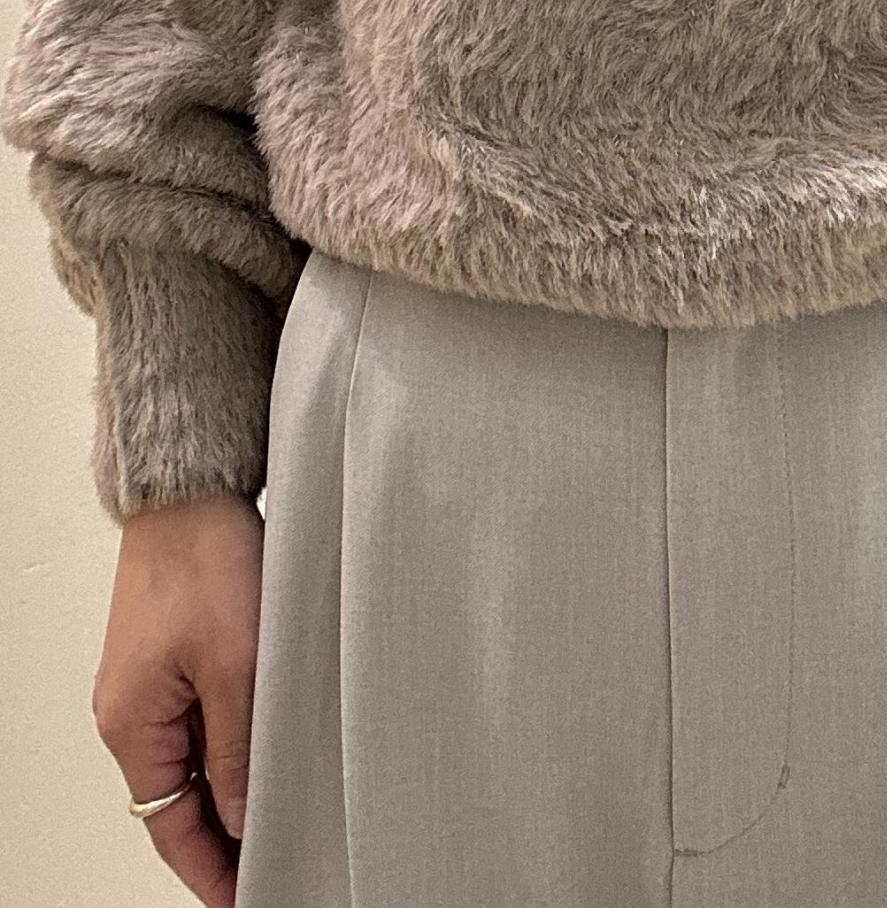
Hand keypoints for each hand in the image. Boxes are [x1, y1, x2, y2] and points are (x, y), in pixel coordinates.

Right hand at [92, 491, 264, 906]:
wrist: (194, 486)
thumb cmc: (204, 558)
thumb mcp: (236, 665)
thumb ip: (238, 748)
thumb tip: (240, 817)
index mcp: (132, 723)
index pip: (170, 826)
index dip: (212, 868)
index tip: (249, 895)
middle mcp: (135, 708)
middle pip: (181, 798)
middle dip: (227, 833)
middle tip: (279, 856)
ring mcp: (155, 679)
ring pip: (199, 756)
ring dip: (236, 782)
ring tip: (287, 808)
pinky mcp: (181, 649)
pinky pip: (208, 715)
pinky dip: (238, 738)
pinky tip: (276, 743)